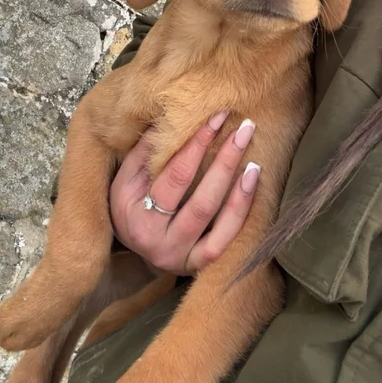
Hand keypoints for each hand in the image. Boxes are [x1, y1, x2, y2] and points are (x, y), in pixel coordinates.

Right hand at [109, 113, 258, 273]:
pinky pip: (226, 242)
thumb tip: (176, 117)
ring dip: (241, 193)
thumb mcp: (126, 176)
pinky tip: (251, 189)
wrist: (131, 242)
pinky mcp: (199, 265)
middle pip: (201, 203)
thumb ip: (147, 150)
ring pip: (218, 228)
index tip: (218, 117)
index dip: (198, 145)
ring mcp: (182, 259)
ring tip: (254, 163)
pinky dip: (241, 215)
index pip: (175, 177)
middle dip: (225, 163)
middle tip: (245, 130)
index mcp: (138, 217)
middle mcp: (161, 244)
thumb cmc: (129, 201)